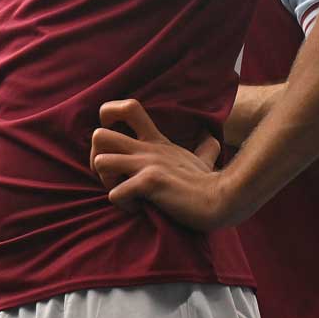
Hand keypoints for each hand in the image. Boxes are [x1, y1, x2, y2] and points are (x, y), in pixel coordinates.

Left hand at [89, 99, 231, 230]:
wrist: (222, 201)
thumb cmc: (210, 185)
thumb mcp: (203, 158)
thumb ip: (203, 148)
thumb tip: (212, 138)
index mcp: (156, 141)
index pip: (127, 107)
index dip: (109, 118)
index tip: (113, 144)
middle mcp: (148, 149)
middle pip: (99, 135)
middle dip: (96, 159)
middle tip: (111, 177)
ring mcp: (148, 164)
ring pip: (100, 161)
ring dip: (105, 182)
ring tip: (123, 192)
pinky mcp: (150, 184)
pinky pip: (115, 194)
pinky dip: (122, 205)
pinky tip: (138, 210)